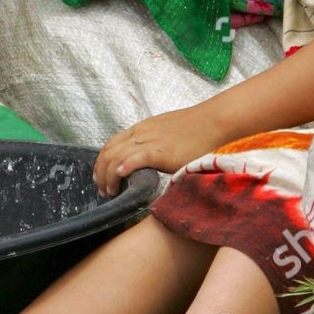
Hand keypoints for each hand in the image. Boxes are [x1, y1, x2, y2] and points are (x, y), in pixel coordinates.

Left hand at [93, 103, 224, 196]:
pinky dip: (124, 167)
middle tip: (103, 190)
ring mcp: (150, 141)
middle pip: (108, 152)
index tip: (102, 177)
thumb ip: (153, 144)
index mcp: (141, 129)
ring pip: (117, 156)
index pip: (111, 144)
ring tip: (110, 191)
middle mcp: (141, 133)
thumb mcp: (165, 132)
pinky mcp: (161, 151)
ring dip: (108, 176)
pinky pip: (136, 158)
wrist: (213, 121)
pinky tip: (120, 177)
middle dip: (100, 172)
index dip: (102, 162)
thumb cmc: (194, 128)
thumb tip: (147, 159)